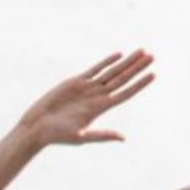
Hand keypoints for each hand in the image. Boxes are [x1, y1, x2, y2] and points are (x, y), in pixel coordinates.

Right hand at [7, 51, 153, 158]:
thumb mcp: (81, 137)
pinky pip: (95, 69)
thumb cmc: (57, 136)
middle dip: (137, 68)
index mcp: (100, 108)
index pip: (126, 93)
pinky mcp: (75, 83)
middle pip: (122, 79)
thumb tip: (123, 138)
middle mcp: (97, 97)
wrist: (35, 128)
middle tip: (153, 56)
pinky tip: (119, 55)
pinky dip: (106, 62)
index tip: (154, 74)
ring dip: (127, 62)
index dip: (140, 84)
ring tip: (142, 51)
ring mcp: (87, 88)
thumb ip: (102, 135)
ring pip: (112, 72)